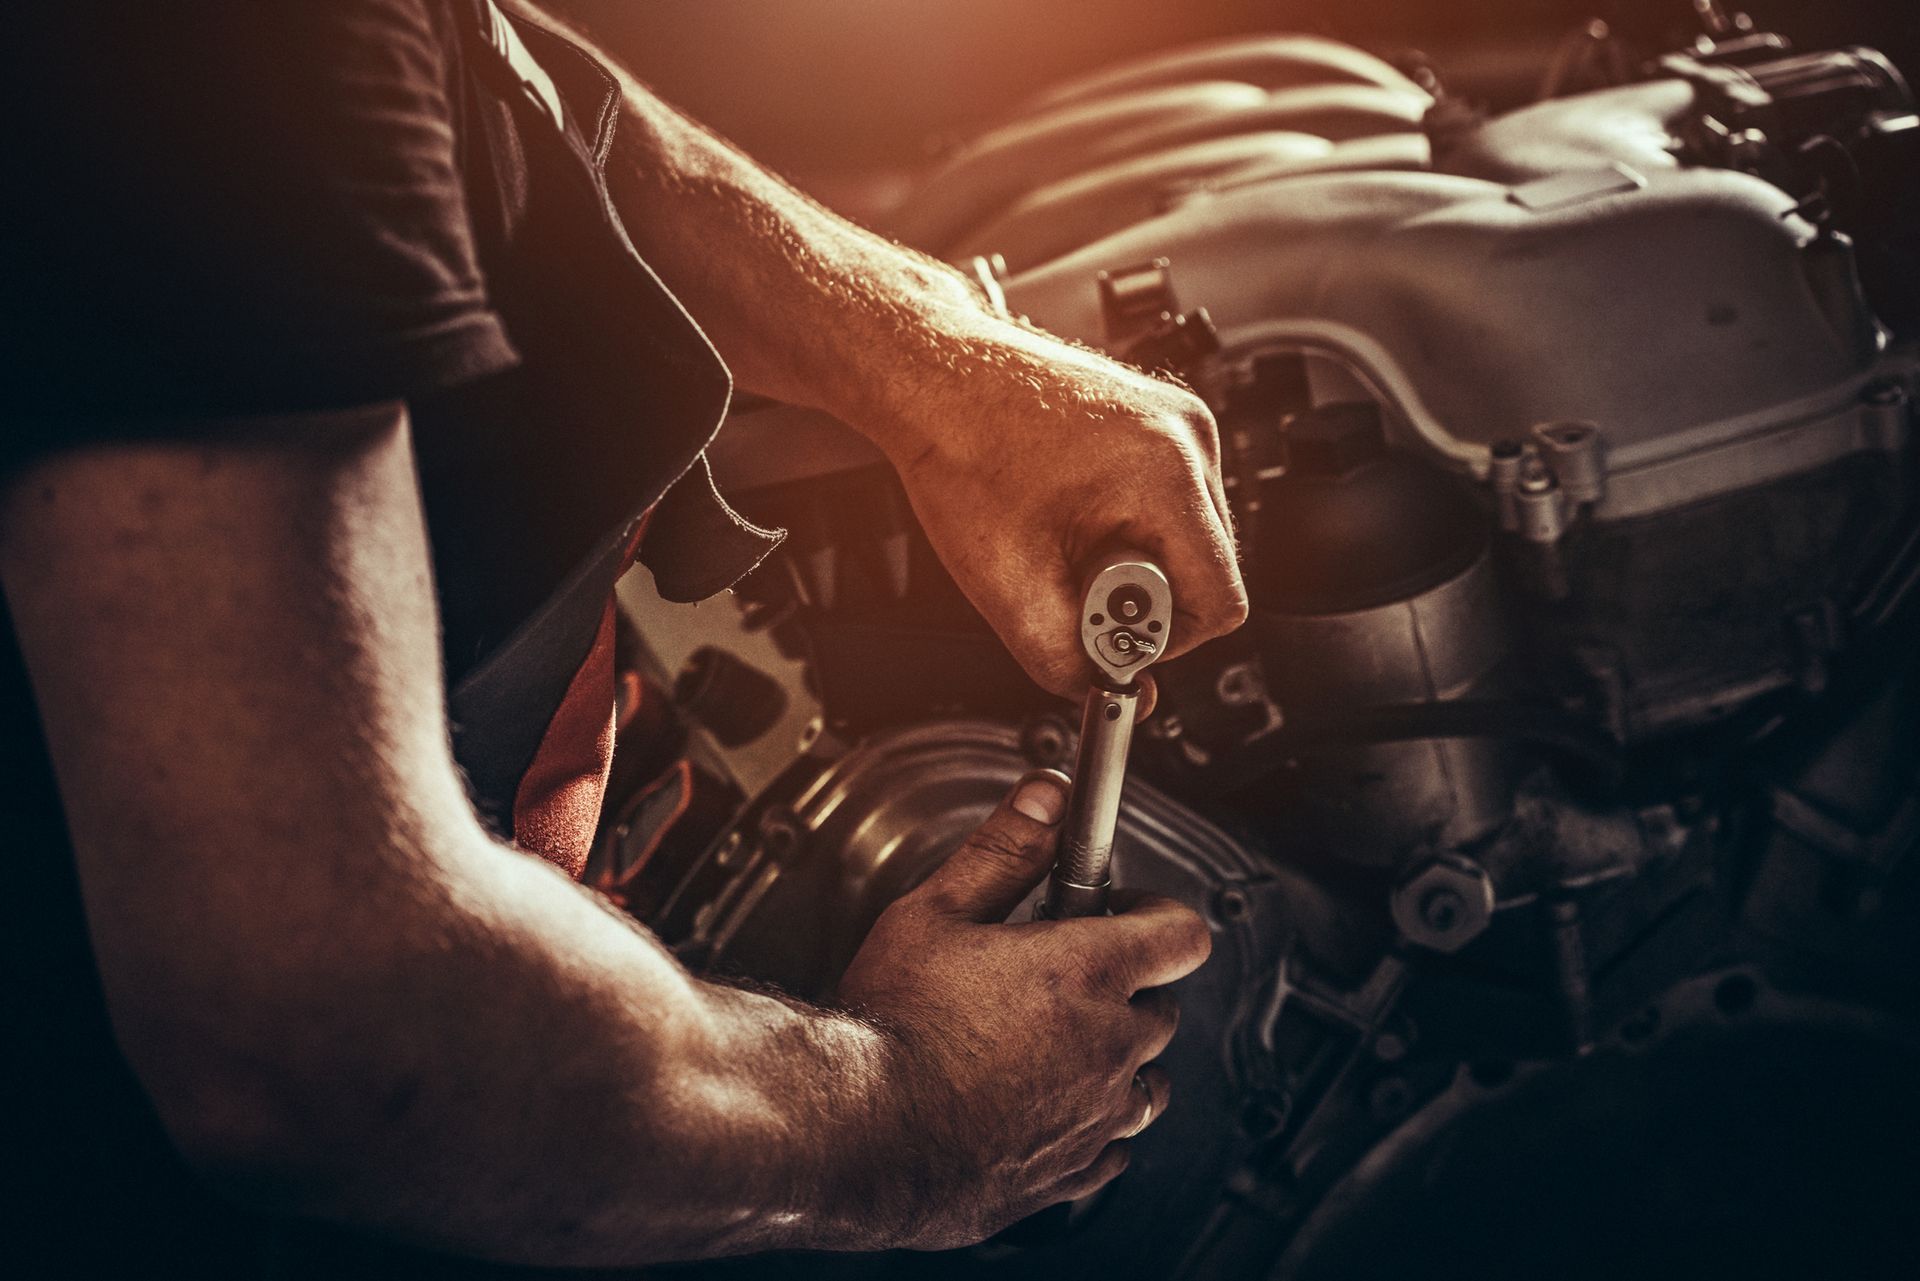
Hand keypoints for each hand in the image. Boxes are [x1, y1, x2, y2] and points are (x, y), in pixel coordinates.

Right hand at [837, 772, 1212, 1248]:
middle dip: (1123, 988)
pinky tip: (1044, 1108)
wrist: (854, 1131)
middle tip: (1060, 976)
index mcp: (1087, 973)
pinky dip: (1092, 1127)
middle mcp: (1107, 1047)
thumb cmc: (889, 1024)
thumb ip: (1004, 850)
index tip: (1124, 913)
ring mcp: (1093, 1118)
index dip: (1159, 916)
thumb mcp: (936, 911)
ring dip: (1117, 1061)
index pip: (1183, 935)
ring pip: (1146, 1086)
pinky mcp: (1067, 1174)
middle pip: (1161, 1009)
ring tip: (1055, 1044)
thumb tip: (1047, 796)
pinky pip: (1112, 1150)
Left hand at [864, 316, 1248, 697]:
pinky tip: (1074, 515)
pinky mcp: (1159, 422)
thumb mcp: (1007, 585)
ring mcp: (1179, 423)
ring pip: (1192, 540)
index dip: (1165, 641)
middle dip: (1143, 598)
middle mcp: (1189, 437)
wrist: (934, 376)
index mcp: (1168, 470)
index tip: (1109, 632)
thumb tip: (1118, 695)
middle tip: (1072, 580)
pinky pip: (1171, 505)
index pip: (1222, 601)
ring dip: (1136, 562)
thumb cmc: (960, 449)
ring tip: (1066, 539)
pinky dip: (1129, 528)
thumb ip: (1066, 661)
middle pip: (1210, 571)